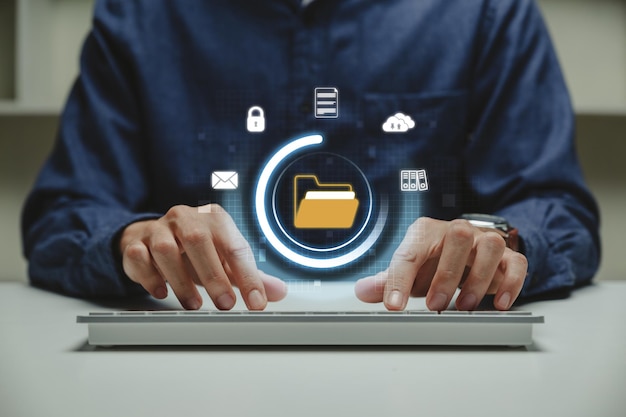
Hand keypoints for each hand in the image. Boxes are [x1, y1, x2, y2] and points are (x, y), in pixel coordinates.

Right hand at [119, 204, 286, 309]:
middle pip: (198, 240)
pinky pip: (140, 258)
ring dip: (181, 282)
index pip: (235, 246)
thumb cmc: (195, 250)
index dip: (248, 276)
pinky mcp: (135, 243)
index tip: (256, 302)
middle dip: (214, 276)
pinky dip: (150, 277)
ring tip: (193, 305)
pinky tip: (161, 293)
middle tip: (226, 304)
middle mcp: (185, 217)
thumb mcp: (224, 259)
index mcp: (214, 218)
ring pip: (166, 250)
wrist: (153, 236)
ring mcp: (158, 229)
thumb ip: (250, 275)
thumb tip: (279, 292)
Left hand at [354, 217, 526, 310]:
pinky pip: (517, 263)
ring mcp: (485, 241)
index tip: (394, 306)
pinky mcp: (508, 257)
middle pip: (458, 237)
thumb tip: (362, 291)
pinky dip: (510, 283)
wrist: (467, 249)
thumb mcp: (409, 270)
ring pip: (490, 246)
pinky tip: (498, 303)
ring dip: (478, 279)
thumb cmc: (434, 260)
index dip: (399, 280)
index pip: (410, 252)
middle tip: (435, 305)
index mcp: (426, 232)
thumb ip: (387, 281)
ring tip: (464, 306)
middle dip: (446, 275)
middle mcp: (458, 231)